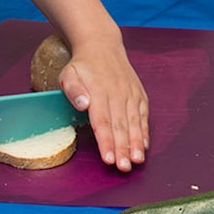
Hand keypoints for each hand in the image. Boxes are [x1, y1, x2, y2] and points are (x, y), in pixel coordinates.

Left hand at [61, 38, 150, 170]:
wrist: (103, 45)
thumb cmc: (83, 65)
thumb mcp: (69, 73)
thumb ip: (73, 90)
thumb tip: (83, 104)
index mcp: (99, 92)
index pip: (103, 122)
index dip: (106, 142)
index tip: (109, 159)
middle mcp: (118, 94)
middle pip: (121, 126)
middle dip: (123, 149)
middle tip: (124, 168)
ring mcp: (130, 94)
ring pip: (134, 123)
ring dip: (136, 143)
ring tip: (137, 161)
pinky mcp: (139, 95)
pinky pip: (143, 116)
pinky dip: (144, 131)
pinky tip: (144, 146)